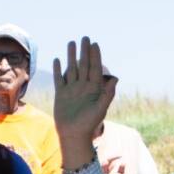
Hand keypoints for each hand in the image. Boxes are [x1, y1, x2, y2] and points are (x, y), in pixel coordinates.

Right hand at [53, 37, 117, 167]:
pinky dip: (58, 70)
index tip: (95, 44)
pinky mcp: (61, 94)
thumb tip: (115, 78)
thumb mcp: (100, 108)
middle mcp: (83, 87)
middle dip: (84, 52)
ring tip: (71, 43)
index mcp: (93, 89)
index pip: (94, 69)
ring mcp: (71, 90)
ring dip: (71, 56)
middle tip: (85, 38)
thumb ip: (107, 93)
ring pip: (71, 69)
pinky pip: (59, 79)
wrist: (73, 135)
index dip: (95, 56)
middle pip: (83, 65)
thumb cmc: (89, 124)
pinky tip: (57, 60)